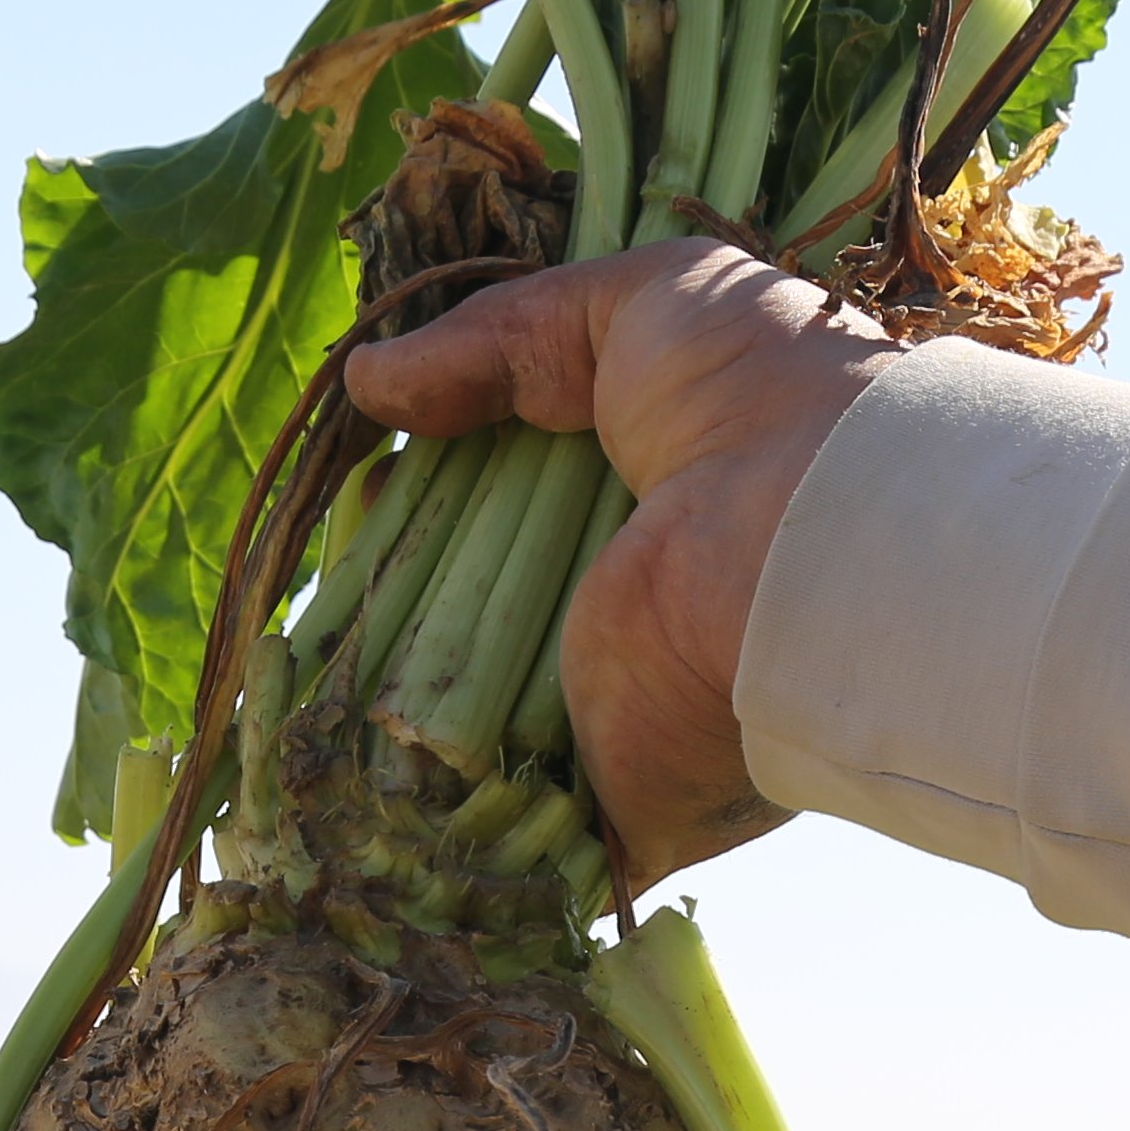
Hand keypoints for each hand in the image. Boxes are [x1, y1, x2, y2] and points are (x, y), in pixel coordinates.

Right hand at [342, 238, 894, 890]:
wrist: (809, 530)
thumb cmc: (755, 394)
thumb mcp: (637, 306)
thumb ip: (502, 336)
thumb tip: (367, 378)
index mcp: (656, 520)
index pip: (519, 524)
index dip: (436, 500)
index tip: (370, 483)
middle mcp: (640, 625)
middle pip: (483, 626)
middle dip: (401, 596)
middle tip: (339, 554)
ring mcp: (618, 723)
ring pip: (473, 729)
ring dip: (390, 698)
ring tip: (320, 636)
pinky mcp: (603, 805)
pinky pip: (492, 824)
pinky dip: (417, 801)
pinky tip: (344, 736)